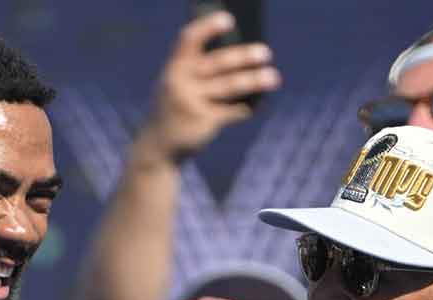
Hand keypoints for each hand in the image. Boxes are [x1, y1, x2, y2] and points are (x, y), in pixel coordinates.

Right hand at [140, 11, 280, 162]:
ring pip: (229, 86)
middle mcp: (180, 82)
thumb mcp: (178, 85)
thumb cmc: (175, 107)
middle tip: (266, 52)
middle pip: (217, 63)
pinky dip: (245, 109)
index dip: (208, 27)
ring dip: (254, 81)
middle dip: (243, 56)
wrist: (158, 146)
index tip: (229, 19)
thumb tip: (243, 58)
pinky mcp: (203, 121)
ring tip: (274, 77)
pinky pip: (232, 111)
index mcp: (174, 67)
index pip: (189, 39)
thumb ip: (198, 70)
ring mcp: (191, 102)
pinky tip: (254, 107)